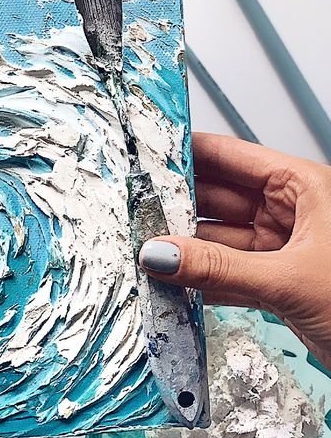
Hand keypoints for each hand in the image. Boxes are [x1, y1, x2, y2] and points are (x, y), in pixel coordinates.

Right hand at [139, 132, 330, 366]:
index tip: (144, 156)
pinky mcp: (281, 284)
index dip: (186, 153)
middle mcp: (293, 211)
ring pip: (221, 240)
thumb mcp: (290, 280)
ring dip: (185, 250)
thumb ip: (218, 269)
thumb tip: (161, 255)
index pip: (232, 156)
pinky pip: (230, 273)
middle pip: (220, 198)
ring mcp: (285, 248)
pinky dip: (203, 280)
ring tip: (143, 251)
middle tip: (131, 211)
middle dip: (176, 206)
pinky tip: (173, 284)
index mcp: (305, 186)